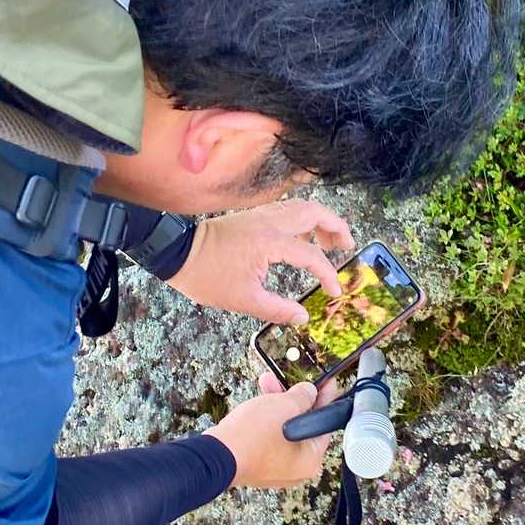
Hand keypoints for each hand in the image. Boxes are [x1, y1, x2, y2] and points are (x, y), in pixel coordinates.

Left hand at [167, 199, 354, 322]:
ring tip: (329, 243)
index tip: (334, 291)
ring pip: (302, 207)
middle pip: (315, 213)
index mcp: (269, 242)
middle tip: (347, 247)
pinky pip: (287, 211)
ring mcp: (261, 215)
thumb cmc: (207, 276)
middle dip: (336, 227)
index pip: (311, 255)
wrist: (177, 253)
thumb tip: (302, 316)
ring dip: (321, 221)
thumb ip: (277, 309)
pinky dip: (303, 220)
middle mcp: (269, 222)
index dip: (327, 274)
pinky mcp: (253, 216)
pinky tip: (302, 240)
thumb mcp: (243, 300)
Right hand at [204, 375, 341, 488]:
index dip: (325, 399)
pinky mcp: (257, 463)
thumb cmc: (253, 437)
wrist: (218, 453)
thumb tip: (309, 392)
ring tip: (267, 382)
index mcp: (310, 460)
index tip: (326, 385)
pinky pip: (268, 436)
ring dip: (276, 404)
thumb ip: (304, 396)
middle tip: (292, 382)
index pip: (324, 424)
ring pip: (283, 428)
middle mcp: (295, 469)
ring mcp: (274, 468)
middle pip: (302, 425)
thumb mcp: (286, 405)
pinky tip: (258, 402)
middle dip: (293, 398)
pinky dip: (265, 419)